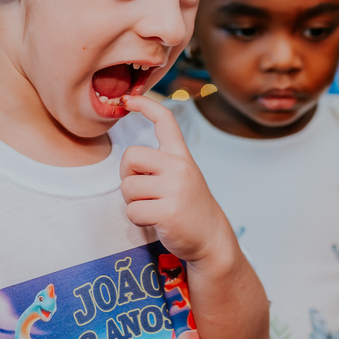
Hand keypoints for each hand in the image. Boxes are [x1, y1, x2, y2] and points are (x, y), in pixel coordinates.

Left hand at [119, 94, 234, 265]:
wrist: (211, 239)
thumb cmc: (188, 207)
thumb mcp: (181, 177)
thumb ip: (160, 164)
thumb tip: (129, 160)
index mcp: (181, 156)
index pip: (165, 120)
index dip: (145, 105)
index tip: (129, 99)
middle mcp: (179, 167)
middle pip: (130, 156)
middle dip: (127, 176)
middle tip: (143, 191)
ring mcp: (175, 189)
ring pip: (127, 188)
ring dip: (133, 202)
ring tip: (154, 209)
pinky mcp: (168, 212)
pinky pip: (132, 211)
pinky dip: (137, 220)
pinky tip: (156, 222)